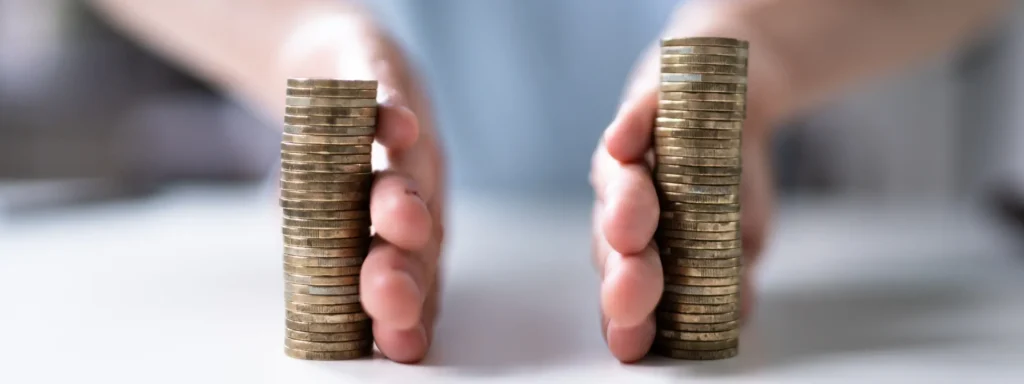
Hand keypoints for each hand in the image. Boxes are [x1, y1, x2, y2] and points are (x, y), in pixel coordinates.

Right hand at [280, 15, 444, 363]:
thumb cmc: (348, 152)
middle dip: (406, 269)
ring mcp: (404, 135)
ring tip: (404, 221)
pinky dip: (392, 110)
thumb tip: (307, 293)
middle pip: (417, 235)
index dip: (409, 313)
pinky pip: (389, 95)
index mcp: (408, 229)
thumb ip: (322, 248)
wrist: (350, 61)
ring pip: (410, 170)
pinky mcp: (382, 79)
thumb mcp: (329, 208)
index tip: (399, 349)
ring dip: (405, 196)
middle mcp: (417, 188)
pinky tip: (397, 125)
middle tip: (391, 298)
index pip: (412, 280)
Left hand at [589, 2, 787, 362]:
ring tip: (627, 231)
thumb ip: (730, 273)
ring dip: (623, 204)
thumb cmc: (722, 175)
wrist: (729, 95)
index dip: (628, 316)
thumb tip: (736, 312)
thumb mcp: (737, 234)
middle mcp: (625, 201)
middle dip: (624, 270)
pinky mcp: (648, 101)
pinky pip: (637, 112)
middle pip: (614, 238)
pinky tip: (622, 140)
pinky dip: (630, 125)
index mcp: (641, 244)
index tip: (629, 346)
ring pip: (618, 178)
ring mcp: (633, 151)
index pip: (629, 286)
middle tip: (629, 297)